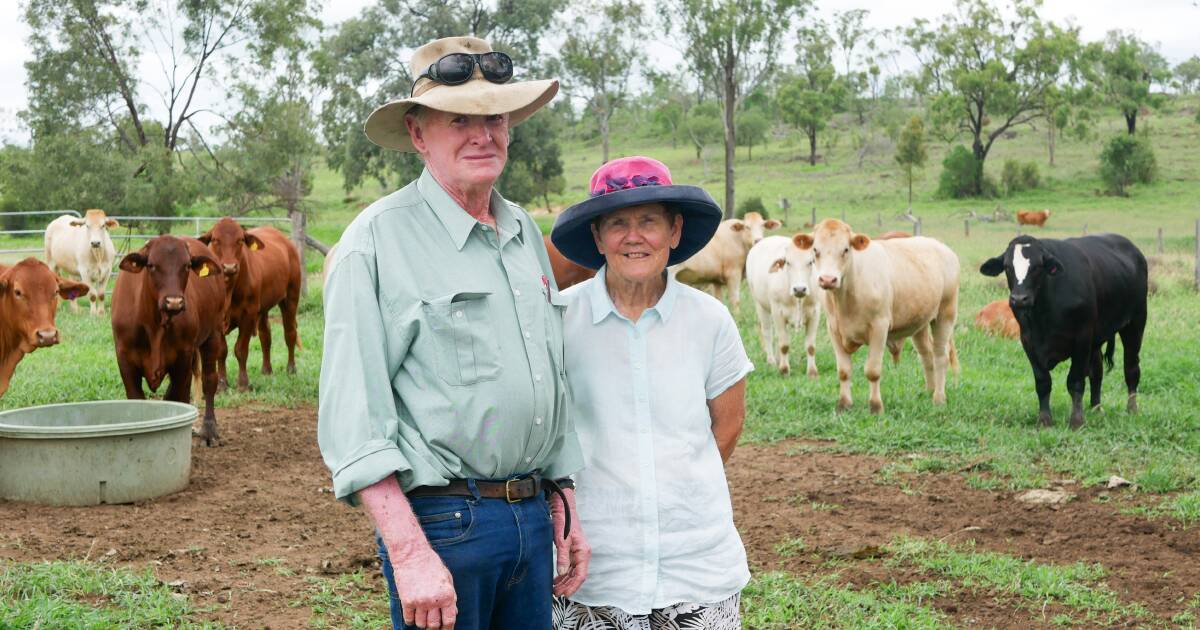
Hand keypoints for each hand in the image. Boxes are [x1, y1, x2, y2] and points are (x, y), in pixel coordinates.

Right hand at [358, 476, 457, 628]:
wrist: (412, 554)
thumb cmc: (432, 564)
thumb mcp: (447, 578)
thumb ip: (450, 597)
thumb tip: (453, 613)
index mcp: (447, 595)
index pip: (449, 620)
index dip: (447, 627)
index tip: (445, 628)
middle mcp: (434, 600)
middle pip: (434, 625)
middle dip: (434, 627)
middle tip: (433, 623)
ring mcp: (420, 602)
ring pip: (421, 624)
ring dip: (422, 623)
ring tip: (423, 616)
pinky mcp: (407, 601)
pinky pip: (409, 619)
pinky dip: (411, 620)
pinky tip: (413, 614)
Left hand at [550, 488, 589, 596]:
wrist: (564, 508)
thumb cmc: (564, 521)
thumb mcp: (561, 540)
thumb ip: (562, 557)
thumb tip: (562, 573)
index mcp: (583, 552)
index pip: (581, 575)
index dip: (573, 586)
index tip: (565, 594)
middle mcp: (583, 554)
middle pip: (578, 575)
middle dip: (568, 586)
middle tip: (556, 594)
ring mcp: (578, 552)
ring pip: (574, 572)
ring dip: (565, 581)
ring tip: (555, 589)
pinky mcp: (572, 550)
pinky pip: (570, 566)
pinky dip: (564, 574)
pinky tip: (557, 579)